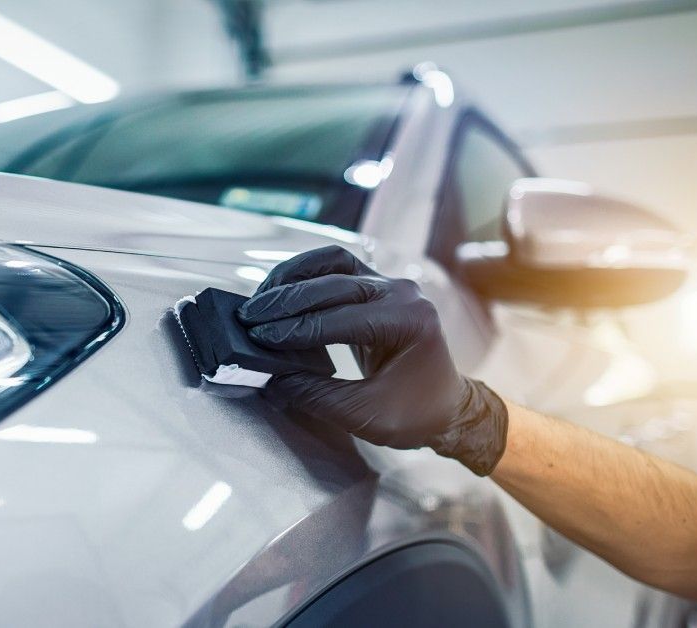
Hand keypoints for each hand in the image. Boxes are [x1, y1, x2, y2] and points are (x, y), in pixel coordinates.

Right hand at [237, 246, 507, 475]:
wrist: (446, 407)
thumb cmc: (414, 414)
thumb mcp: (364, 414)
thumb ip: (315, 394)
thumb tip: (270, 377)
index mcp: (409, 321)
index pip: (341, 318)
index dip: (296, 329)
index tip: (260, 338)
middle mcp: (402, 293)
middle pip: (334, 284)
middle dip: (287, 302)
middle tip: (250, 319)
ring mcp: (389, 284)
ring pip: (333, 262)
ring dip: (293, 276)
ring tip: (261, 298)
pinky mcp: (376, 285)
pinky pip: (336, 266)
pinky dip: (305, 273)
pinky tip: (280, 288)